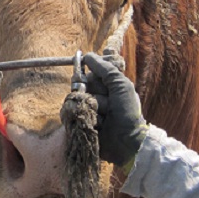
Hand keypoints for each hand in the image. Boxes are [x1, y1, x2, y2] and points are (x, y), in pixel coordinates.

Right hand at [83, 52, 147, 169]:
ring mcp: (87, 107)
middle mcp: (96, 94)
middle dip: (93, 91)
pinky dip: (84, 116)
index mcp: (107, 84)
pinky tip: (96, 123)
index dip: (90, 71)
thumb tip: (87, 56)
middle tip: (106, 101)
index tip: (91, 70)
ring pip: (76, 97)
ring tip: (104, 117)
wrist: (126, 141)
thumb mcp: (121, 85)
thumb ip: (105, 68)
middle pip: (81, 82)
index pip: (90, 71)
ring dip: (91, 107)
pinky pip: (71, 111)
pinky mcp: (80, 120)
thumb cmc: (127, 112)